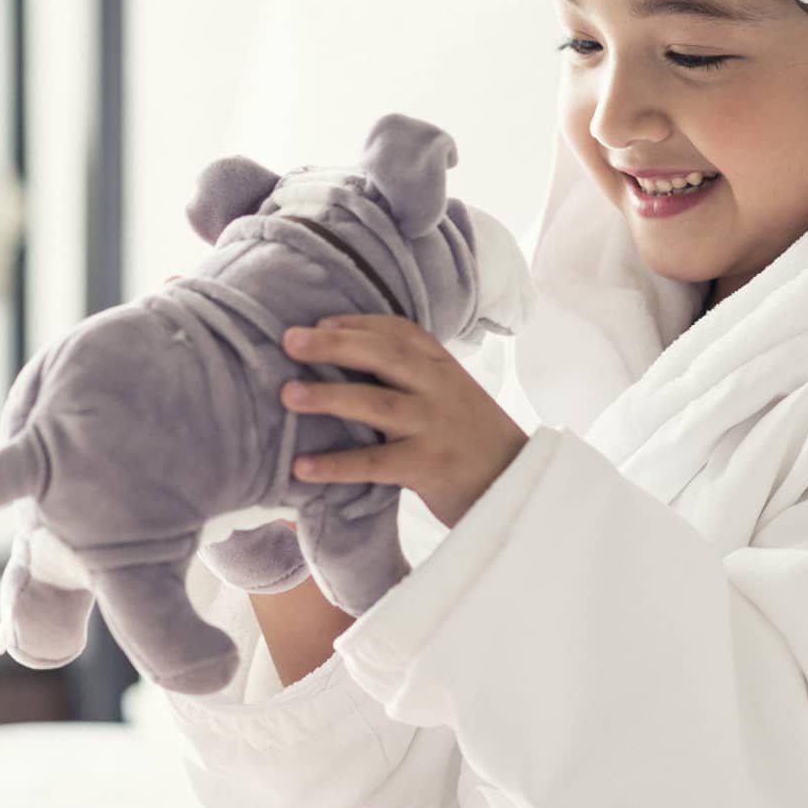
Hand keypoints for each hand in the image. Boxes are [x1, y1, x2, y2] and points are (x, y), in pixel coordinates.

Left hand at [279, 316, 529, 530]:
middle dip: (335, 345)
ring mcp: (436, 426)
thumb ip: (412, 374)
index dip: (356, 324)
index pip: (398, 332)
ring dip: (330, 396)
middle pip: (384, 356)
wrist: (520, 483)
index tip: (317, 324)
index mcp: (443, 366)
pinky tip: (302, 466)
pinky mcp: (430, 466)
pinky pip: (376, 463)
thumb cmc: (471, 437)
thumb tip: (345, 357)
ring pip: (378, 404)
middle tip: (289, 341)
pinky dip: (337, 464)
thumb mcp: (450, 393)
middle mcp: (440, 388)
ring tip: (288, 394)